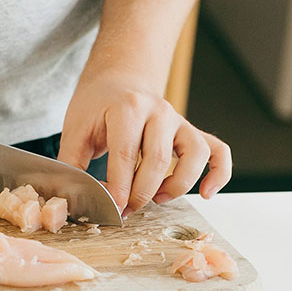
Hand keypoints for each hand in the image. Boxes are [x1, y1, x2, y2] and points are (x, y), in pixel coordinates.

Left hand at [57, 65, 231, 215]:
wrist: (118, 80)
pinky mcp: (191, 131)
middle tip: (125, 210)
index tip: (110, 209)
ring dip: (178, 184)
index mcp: (127, 108)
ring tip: (159, 199)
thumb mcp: (75, 129)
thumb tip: (73, 199)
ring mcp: (179, 120)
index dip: (118, 188)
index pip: (126, 154)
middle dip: (141, 194)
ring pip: (194, 154)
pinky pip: (218, 151)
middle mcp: (159, 111)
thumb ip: (72, 163)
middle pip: (159, 159)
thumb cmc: (97, 106)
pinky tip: (206, 193)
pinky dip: (219, 173)